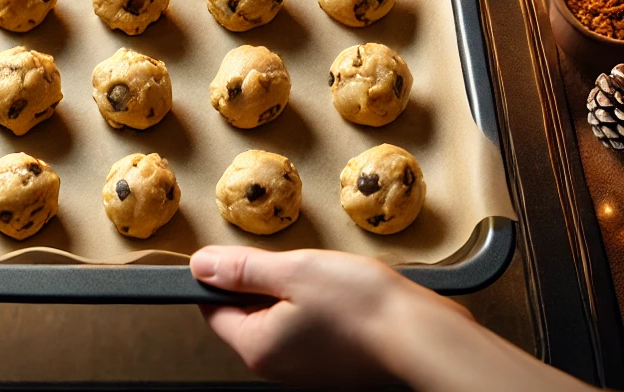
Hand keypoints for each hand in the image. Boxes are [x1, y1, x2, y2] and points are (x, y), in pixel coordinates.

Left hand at [192, 245, 593, 391]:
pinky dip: (316, 306)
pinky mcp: (334, 365)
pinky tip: (339, 291)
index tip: (237, 252)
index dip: (220, 276)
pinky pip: (308, 329)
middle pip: (247, 315)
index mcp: (258, 348)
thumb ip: (242, 269)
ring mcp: (308, 371)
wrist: (423, 335)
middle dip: (261, 281)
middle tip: (290, 260)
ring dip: (291, 291)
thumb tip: (200, 266)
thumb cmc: (360, 303)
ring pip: (280, 319)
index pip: (213, 311)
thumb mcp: (292, 271)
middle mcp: (279, 368)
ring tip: (320, 274)